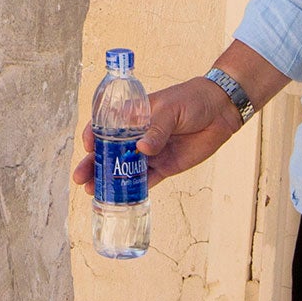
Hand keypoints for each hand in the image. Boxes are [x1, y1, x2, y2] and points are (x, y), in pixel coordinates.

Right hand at [71, 75, 242, 190]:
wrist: (220, 111)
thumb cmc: (191, 100)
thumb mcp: (171, 109)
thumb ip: (157, 129)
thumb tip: (142, 149)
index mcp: (134, 116)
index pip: (106, 126)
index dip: (93, 136)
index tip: (87, 145)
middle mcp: (137, 136)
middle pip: (110, 152)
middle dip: (93, 165)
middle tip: (81, 178)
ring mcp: (150, 153)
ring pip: (123, 169)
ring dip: (108, 181)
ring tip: (93, 192)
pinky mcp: (164, 167)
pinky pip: (145, 181)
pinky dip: (133, 191)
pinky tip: (119, 200)